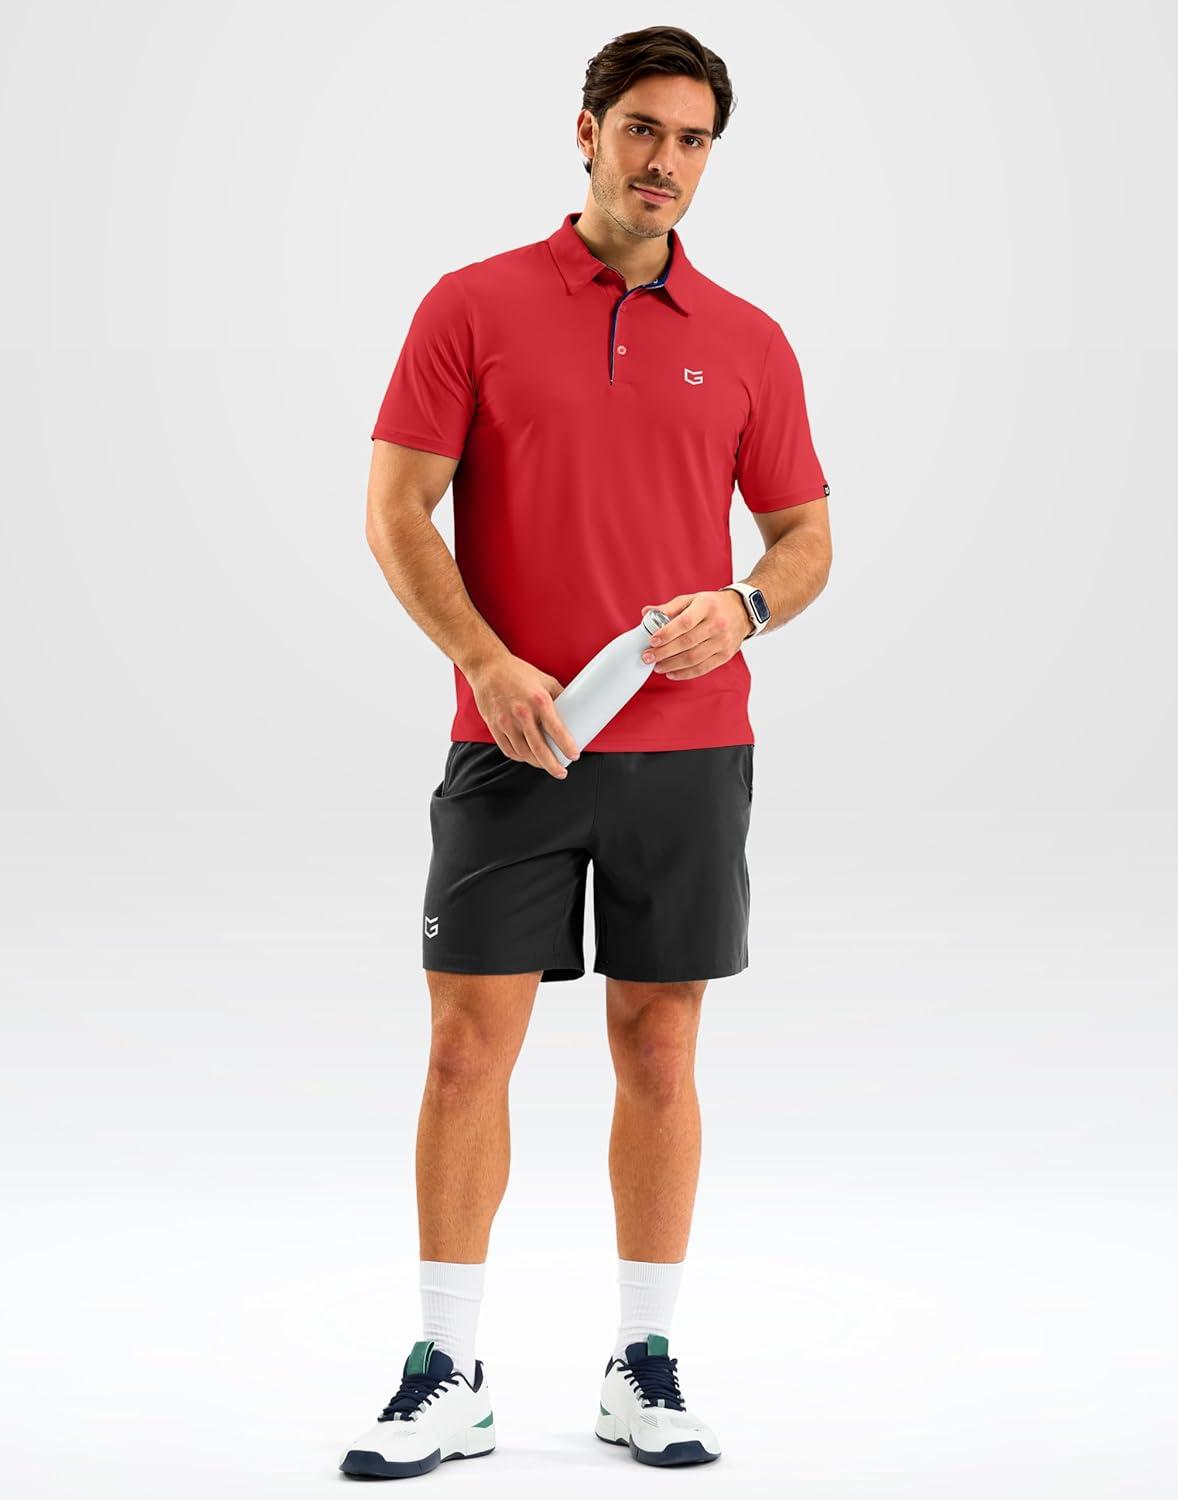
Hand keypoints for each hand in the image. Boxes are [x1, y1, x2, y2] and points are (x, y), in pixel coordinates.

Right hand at [467, 651, 579, 777]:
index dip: (566, 746)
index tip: (574, 756)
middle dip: (553, 765)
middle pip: (539, 748)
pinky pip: (508, 749)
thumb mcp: (545, 680)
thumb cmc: (518, 673)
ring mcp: (506, 721)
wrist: (488, 667)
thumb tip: (575, 711)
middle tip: (562, 772)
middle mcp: (522, 713)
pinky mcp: (494, 726)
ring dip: (536, 763)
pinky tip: (527, 758)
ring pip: (523, 753)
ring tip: (546, 766)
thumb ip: (559, 697)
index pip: (556, 730)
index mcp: (539, 701)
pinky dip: (519, 757)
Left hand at [638, 591, 751, 678]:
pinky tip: (671, 673)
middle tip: (648, 657)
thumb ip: (669, 608)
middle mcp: (717, 624)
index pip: (685, 622)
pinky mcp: (725, 655)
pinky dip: (685, 673)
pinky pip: (703, 668)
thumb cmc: (711, 605)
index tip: (652, 641)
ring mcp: (723, 641)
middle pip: (687, 643)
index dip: (667, 633)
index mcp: (707, 606)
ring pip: (694, 658)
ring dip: (672, 665)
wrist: (741, 611)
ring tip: (657, 666)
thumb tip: (646, 613)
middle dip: (664, 652)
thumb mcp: (691, 599)